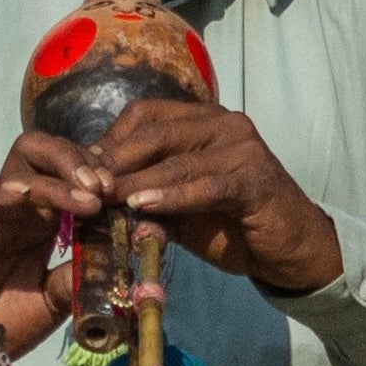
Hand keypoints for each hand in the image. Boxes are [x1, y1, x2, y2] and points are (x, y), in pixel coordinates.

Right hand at [0, 133, 110, 365]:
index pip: (70, 173)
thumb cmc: (2, 324)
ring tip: (86, 197)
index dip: (98, 174)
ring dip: (56, 174)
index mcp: (44, 221)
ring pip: (17, 164)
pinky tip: (23, 196)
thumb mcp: (53, 303)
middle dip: (77, 160)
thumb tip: (114, 258)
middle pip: (45, 153)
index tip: (123, 193)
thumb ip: (76, 278)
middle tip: (104, 187)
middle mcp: (21, 209)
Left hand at [86, 104, 342, 294]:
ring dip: (136, 179)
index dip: (108, 141)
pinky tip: (144, 206)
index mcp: (202, 121)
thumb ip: (145, 198)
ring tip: (104, 198)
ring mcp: (241, 147)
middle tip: (82, 186)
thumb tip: (94, 200)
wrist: (288, 250)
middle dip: (114, 160)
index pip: (145, 115)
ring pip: (176, 158)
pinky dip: (173, 196)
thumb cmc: (231, 224)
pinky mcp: (254, 178)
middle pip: (155, 131)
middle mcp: (222, 123)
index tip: (78, 171)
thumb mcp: (179, 208)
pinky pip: (207, 184)